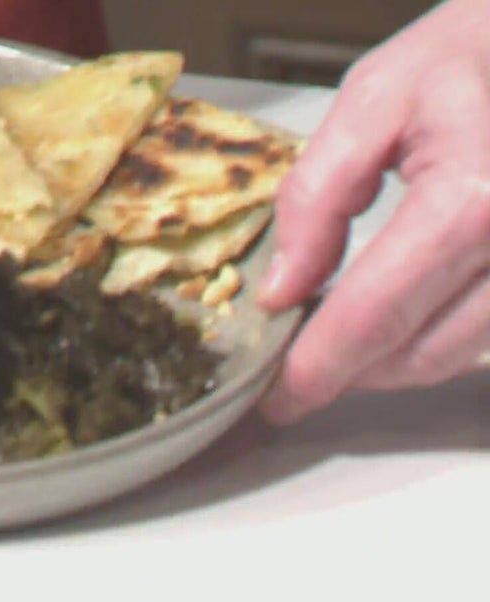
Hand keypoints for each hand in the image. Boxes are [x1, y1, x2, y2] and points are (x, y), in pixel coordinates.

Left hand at [257, 0, 489, 423]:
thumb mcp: (369, 103)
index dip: (318, 366)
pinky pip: (479, 336)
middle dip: (345, 373)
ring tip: (330, 345)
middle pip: (417, 351)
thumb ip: (316, 196)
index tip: (275, 396)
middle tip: (290, 373)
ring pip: (451, 356)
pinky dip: (424, 342)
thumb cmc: (460, 61)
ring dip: (384, 365)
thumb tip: (281, 290)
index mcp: (472, 197)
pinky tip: (385, 322)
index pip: (376, 312)